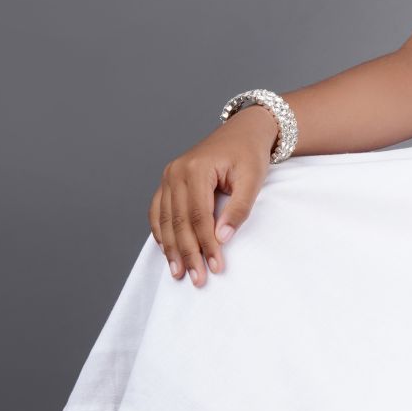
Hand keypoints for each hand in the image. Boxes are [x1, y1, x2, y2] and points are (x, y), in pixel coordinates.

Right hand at [148, 104, 277, 284]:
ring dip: (171, 248)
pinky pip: (158, 211)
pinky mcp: (168, 181)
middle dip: (188, 253)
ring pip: (165, 219)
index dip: (206, 244)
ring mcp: (168, 176)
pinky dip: (161, 232)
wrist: (242, 131)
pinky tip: (167, 251)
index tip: (215, 267)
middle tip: (196, 279)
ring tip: (178, 273)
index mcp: (196, 169)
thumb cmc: (249, 154)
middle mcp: (176, 172)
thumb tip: (222, 238)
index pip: (199, 216)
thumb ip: (238, 209)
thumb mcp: (252, 179)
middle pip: (179, 221)